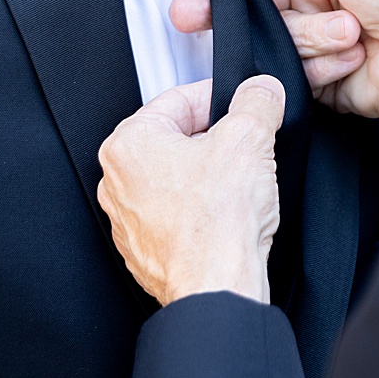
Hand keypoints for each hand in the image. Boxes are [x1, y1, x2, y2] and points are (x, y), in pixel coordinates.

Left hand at [96, 75, 283, 306]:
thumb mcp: (249, 140)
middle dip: (215, 140)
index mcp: (128, 143)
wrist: (215, 287)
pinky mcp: (144, 248)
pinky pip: (176, 215)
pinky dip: (200, 211)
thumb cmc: (216, 224)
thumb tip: (261, 90)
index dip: (219, 97)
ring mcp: (128, 218)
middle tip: (247, 149)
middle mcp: (117, 180)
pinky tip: (225, 217)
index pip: (178, 101)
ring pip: (177, 179)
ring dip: (209, 176)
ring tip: (238, 187)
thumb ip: (256, 102)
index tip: (242, 103)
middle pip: (177, 140)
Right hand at [174, 0, 378, 142]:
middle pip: (246, 5)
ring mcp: (311, 40)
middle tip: (193, 11)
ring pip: (273, 38)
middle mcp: (309, 1)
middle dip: (223, 9)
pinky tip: (351, 57)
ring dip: (308, 36)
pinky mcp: (315, 78)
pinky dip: (320, 65)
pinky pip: (291, 72)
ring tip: (348, 31)